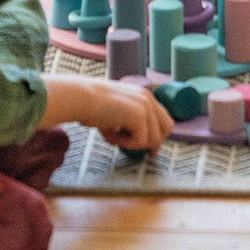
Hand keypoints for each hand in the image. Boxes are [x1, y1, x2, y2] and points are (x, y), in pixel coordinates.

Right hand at [41, 75, 173, 154]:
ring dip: (134, 144)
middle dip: (156, 142)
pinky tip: (113, 135)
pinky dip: (126, 144)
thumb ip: (124, 126)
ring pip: (153, 138)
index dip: (158, 134)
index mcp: (143, 96)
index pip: (162, 118)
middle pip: (166, 127)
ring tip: (115, 137)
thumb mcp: (114, 115)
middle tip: (148, 154)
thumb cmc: (92, 107)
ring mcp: (145, 106)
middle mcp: (148, 99)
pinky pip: (140, 141)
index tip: (150, 148)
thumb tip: (123, 142)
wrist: (83, 99)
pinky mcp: (139, 116)